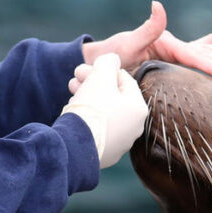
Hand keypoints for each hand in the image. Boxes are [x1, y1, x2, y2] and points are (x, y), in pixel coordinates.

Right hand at [61, 53, 148, 168]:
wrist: (75, 146)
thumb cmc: (92, 108)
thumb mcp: (100, 77)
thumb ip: (109, 62)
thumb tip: (113, 59)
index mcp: (139, 109)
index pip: (124, 80)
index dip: (104, 70)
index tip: (85, 69)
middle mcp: (134, 128)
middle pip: (113, 97)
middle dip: (93, 84)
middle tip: (74, 80)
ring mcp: (120, 143)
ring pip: (104, 112)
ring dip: (87, 99)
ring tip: (72, 94)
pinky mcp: (105, 153)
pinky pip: (97, 128)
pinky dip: (87, 118)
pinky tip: (74, 113)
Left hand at [82, 1, 211, 81]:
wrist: (98, 61)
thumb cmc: (111, 55)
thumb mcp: (129, 42)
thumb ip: (148, 27)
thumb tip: (158, 5)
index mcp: (169, 45)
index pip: (197, 58)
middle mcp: (174, 47)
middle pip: (208, 55)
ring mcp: (174, 53)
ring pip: (207, 53)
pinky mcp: (170, 59)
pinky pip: (195, 58)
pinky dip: (210, 50)